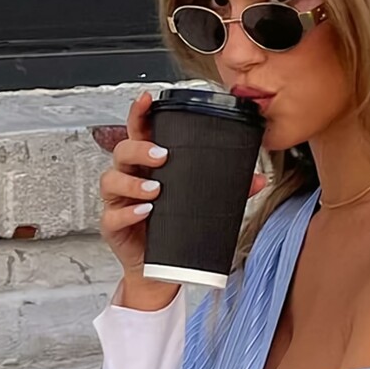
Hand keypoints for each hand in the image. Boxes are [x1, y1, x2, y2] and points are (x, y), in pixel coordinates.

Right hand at [99, 89, 266, 289]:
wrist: (163, 269)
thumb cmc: (176, 228)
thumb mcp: (202, 204)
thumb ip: (228, 189)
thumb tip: (257, 179)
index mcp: (148, 165)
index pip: (139, 132)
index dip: (140, 114)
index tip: (147, 100)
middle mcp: (129, 178)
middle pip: (122, 152)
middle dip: (140, 150)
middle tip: (162, 156)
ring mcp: (119, 201)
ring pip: (111, 180)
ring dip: (133, 183)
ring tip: (156, 191)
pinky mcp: (113, 226)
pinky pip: (112, 215)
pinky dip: (128, 212)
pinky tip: (144, 211)